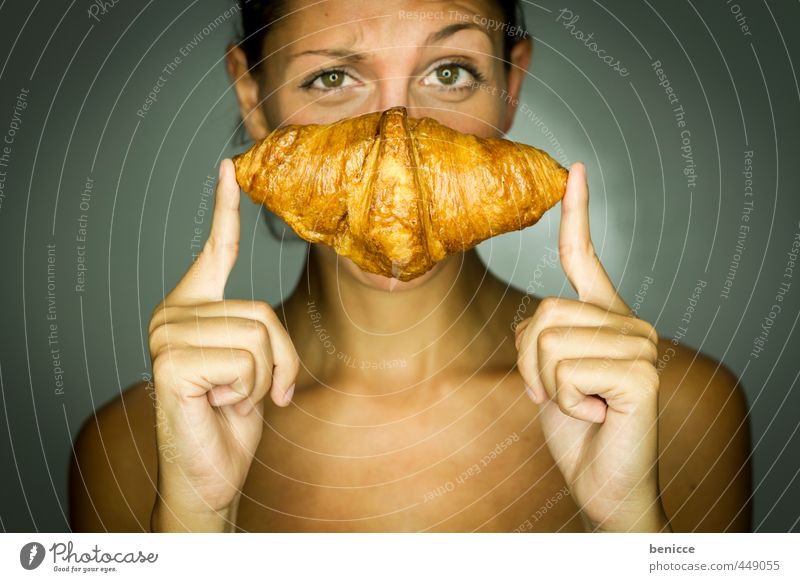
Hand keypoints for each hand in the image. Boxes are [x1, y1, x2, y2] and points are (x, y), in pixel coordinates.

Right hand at [147, 159, 298, 530]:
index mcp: (196, 308)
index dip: (225, 209)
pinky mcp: (171, 360)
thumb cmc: (234, 418)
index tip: (230, 166)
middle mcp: (174, 314)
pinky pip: (245, 360)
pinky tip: (218, 405)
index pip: (218, 251)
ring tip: (235, 399)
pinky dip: (248, 392)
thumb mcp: (258, 366)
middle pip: (263, 310)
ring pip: (259, 335)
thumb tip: (264, 316)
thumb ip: (258, 331)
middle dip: (280, 361)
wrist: (213, 473)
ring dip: (264, 379)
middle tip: (260, 392)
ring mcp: (167, 335)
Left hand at [515, 163, 668, 531]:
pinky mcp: (642, 373)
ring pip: (550, 339)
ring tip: (582, 405)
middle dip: (531, 362)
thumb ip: (541, 339)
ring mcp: (640, 346)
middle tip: (559, 394)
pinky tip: (598, 415)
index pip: (584, 257)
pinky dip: (567, 402)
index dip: (577, 213)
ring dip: (548, 384)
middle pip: (542, 311)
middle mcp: (628, 323)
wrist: (604, 484)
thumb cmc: (577, 430)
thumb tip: (535, 320)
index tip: (574, 169)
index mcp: (603, 317)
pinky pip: (568, 370)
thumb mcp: (547, 376)